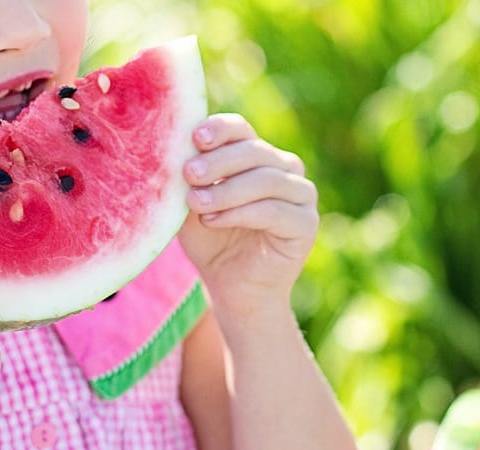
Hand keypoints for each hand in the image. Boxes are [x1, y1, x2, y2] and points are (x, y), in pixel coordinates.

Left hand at [179, 113, 318, 319]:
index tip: (195, 138)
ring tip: (196, 203)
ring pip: (266, 179)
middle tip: (189, 173)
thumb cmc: (211, 243)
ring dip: (227, 190)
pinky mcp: (306, 223)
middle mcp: (284, 169)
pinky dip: (241, 213)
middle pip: (254, 151)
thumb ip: (188, 179)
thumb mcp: (192, 206)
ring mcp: (301, 194)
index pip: (241, 130)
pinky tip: (213, 220)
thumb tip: (172, 149)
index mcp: (257, 156)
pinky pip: (275, 210)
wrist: (232, 289)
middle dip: (218, 162)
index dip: (220, 130)